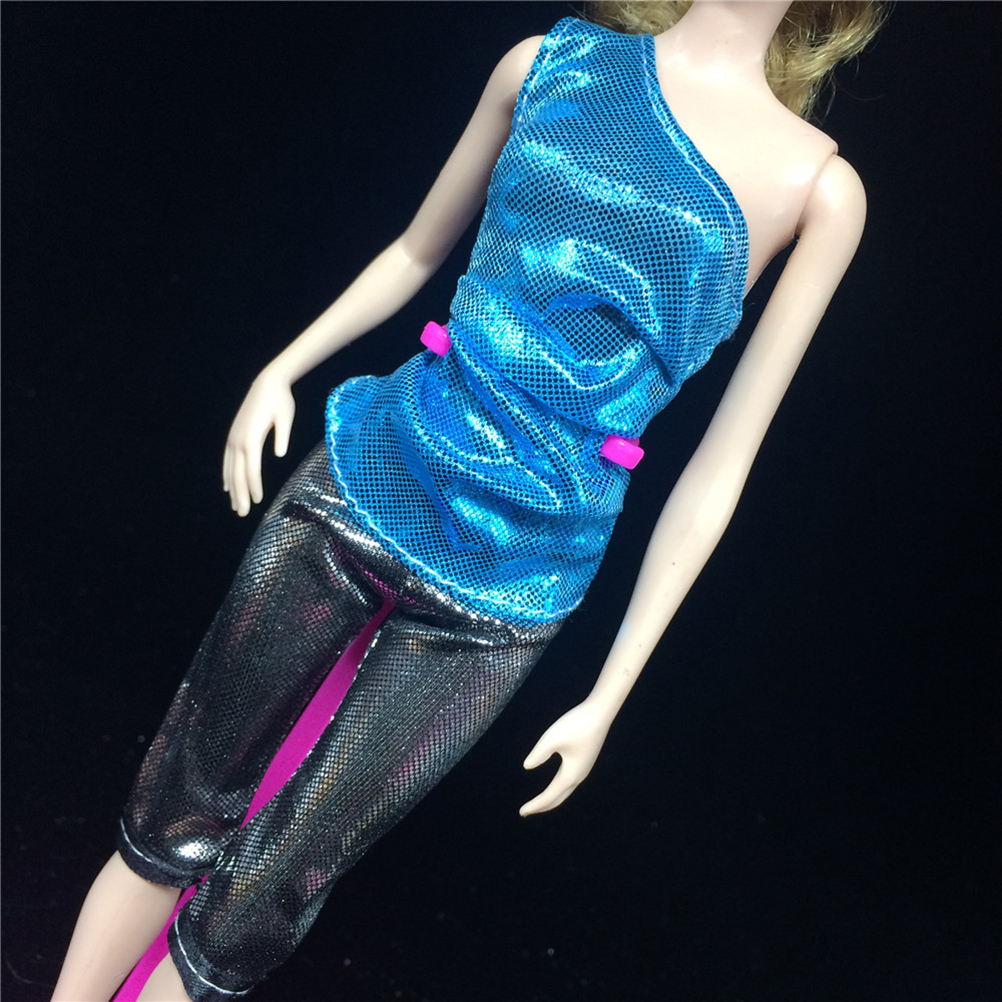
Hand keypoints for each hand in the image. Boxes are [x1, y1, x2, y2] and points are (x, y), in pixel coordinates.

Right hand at [222, 368, 295, 515]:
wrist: (267, 383)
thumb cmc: (280, 401)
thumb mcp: (286, 417)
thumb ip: (283, 436)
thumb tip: (281, 454)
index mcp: (251, 438)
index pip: (251, 469)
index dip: (254, 486)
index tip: (259, 501)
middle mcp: (238, 440)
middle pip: (238, 473)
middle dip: (240, 495)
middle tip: (242, 513)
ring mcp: (233, 438)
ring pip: (230, 469)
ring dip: (233, 489)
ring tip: (236, 506)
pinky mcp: (234, 435)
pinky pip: (227, 460)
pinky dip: (227, 475)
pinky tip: (227, 487)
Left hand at [520, 700, 610, 815]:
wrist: (600, 713)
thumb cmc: (575, 724)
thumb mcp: (551, 738)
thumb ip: (538, 754)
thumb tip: (527, 766)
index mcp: (570, 774)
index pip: (549, 796)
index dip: (535, 805)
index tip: (521, 812)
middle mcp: (579, 776)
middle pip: (559, 798)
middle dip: (542, 806)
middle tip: (526, 812)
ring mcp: (584, 769)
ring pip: (566, 791)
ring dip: (552, 798)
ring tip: (539, 801)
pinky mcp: (586, 761)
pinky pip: (571, 782)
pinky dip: (560, 789)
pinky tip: (557, 783)